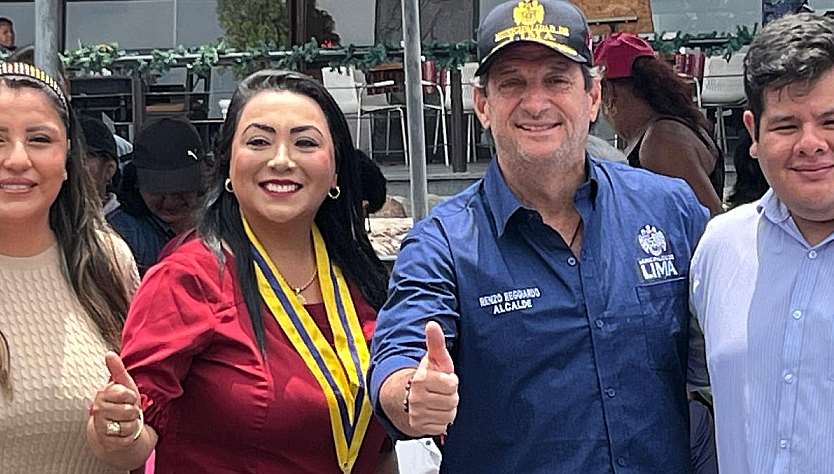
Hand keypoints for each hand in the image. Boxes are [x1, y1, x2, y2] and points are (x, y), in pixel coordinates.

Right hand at [89, 352, 143, 449]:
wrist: (115, 427)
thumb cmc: (122, 403)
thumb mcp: (123, 385)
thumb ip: (117, 370)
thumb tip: (109, 354)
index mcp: (102, 394)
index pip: (125, 393)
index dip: (132, 396)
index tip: (128, 398)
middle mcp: (97, 410)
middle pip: (128, 411)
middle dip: (133, 411)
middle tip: (127, 411)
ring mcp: (100, 427)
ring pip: (128, 425)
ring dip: (132, 424)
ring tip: (126, 421)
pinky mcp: (106, 442)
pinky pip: (127, 438)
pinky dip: (130, 436)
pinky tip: (124, 433)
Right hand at [406, 321, 458, 435]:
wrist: (409, 395)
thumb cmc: (428, 375)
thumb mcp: (435, 359)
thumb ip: (436, 342)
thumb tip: (432, 324)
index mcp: (421, 379)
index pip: (451, 384)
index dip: (451, 381)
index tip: (444, 379)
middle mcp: (416, 398)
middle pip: (451, 402)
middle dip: (450, 396)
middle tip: (441, 391)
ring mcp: (416, 413)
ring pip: (448, 415)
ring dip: (447, 409)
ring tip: (438, 401)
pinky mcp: (418, 427)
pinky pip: (442, 426)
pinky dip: (441, 421)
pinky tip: (434, 412)